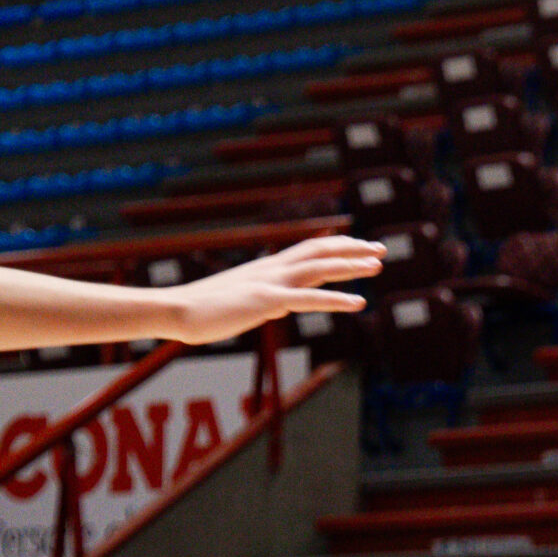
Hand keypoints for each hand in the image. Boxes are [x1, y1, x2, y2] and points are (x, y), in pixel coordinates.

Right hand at [165, 237, 383, 344]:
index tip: (360, 247)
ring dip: (351, 266)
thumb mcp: (240, 301)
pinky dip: (337, 299)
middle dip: (352, 249)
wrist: (176, 311)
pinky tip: (360, 303)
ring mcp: (270, 283)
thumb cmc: (203, 310)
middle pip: (320, 251)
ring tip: (378, 265)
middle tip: (381, 249)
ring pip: (319, 267)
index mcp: (267, 268)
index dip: (337, 246)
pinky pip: (309, 299)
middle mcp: (272, 269)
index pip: (309, 249)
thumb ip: (262, 301)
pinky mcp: (266, 302)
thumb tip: (276, 306)